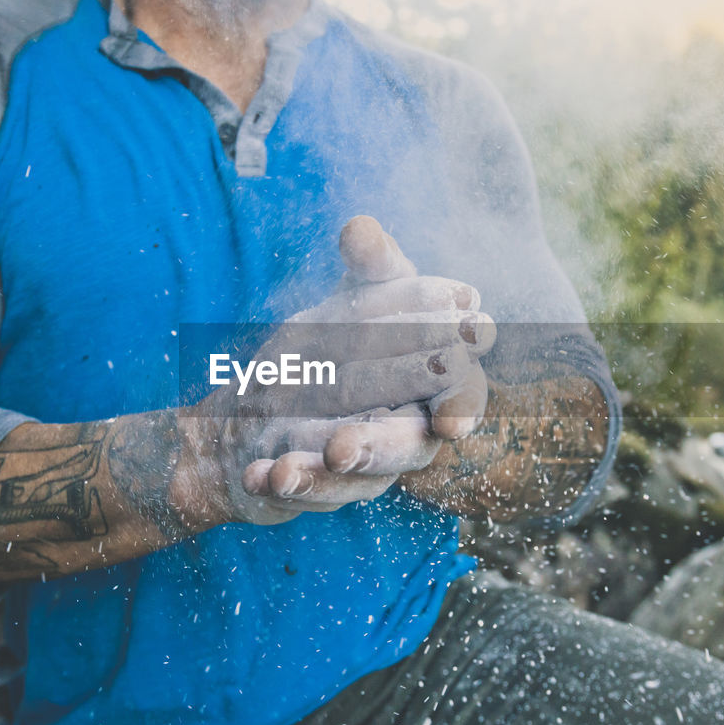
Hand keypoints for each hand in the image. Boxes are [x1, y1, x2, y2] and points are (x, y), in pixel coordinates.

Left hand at [184, 216, 494, 524]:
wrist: (276, 389)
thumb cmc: (344, 336)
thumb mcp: (357, 293)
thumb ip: (371, 266)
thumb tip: (361, 229)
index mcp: (435, 381)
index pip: (461, 393)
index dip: (459, 404)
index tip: (450, 419)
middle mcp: (408, 429)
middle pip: (407, 446)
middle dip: (378, 446)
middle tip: (343, 444)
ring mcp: (367, 466)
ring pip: (359, 482)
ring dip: (326, 478)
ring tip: (290, 468)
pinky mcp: (323, 487)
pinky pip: (308, 494)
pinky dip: (287, 484)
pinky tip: (262, 475)